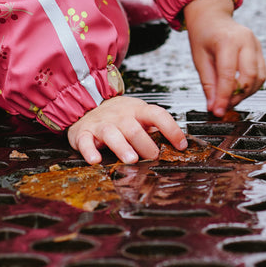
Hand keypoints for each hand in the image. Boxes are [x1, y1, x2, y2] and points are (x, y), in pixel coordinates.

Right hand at [67, 95, 187, 164]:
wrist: (87, 105)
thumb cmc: (118, 116)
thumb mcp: (138, 116)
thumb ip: (153, 129)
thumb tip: (178, 146)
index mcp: (137, 111)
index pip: (157, 115)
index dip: (171, 129)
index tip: (181, 145)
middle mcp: (120, 117)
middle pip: (134, 128)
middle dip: (145, 144)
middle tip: (153, 157)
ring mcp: (102, 124)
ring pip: (112, 133)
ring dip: (122, 147)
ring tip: (130, 159)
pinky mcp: (84, 133)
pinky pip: (86, 141)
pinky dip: (89, 151)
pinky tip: (95, 161)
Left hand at [184, 0, 265, 116]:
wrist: (211, 16)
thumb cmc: (203, 34)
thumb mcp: (199, 58)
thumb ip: (208, 84)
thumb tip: (214, 107)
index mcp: (227, 40)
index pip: (229, 75)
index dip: (224, 97)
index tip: (218, 111)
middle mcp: (246, 40)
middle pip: (248, 77)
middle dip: (237, 96)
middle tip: (224, 106)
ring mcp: (255, 43)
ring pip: (259, 77)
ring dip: (246, 93)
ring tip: (230, 98)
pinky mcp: (259, 49)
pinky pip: (261, 73)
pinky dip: (252, 85)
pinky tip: (239, 89)